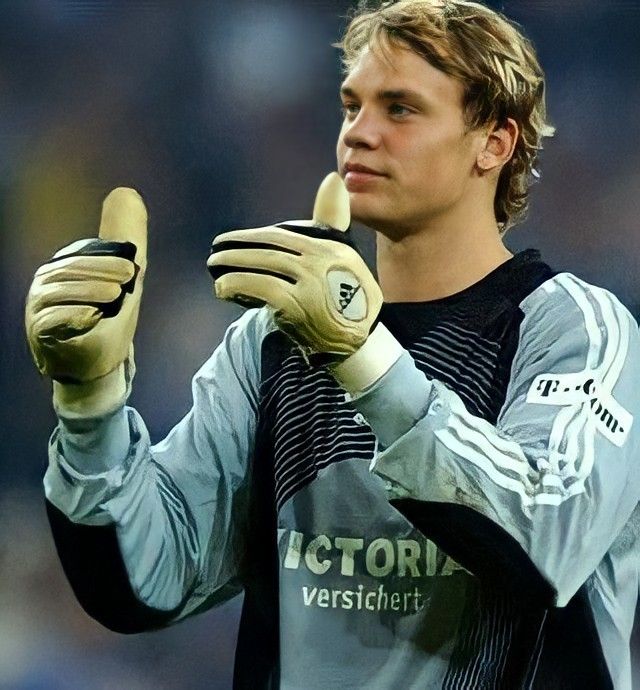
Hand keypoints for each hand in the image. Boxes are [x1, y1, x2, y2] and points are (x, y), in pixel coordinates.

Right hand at [25, 187, 146, 414]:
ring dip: (93, 294)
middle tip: (128, 281)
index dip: (108, 261)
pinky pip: (54, 318)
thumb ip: (126, 239)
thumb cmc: (109, 318)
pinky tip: (92, 318)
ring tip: (114, 298)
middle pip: (74, 272)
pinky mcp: (39, 329)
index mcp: (64, 266)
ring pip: (64, 293)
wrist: (97, 362)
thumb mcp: (124, 278)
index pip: (83, 257)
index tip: (132, 271)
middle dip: (103, 274)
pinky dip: (75, 316)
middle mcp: (47, 282)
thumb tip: (127, 193)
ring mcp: (39, 305)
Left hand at [207, 173, 382, 359]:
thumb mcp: (346, 258)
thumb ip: (332, 222)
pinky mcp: (298, 303)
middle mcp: (322, 259)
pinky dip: (236, 284)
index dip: (256, 236)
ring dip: (232, 262)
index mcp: (332, 246)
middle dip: (239, 246)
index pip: (285, 236)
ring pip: (262, 264)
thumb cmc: (351, 301)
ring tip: (214, 264)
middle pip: (270, 247)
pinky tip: (222, 287)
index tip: (235, 239)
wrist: (361, 344)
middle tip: (216, 247)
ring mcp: (310, 281)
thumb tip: (332, 178)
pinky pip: (259, 287)